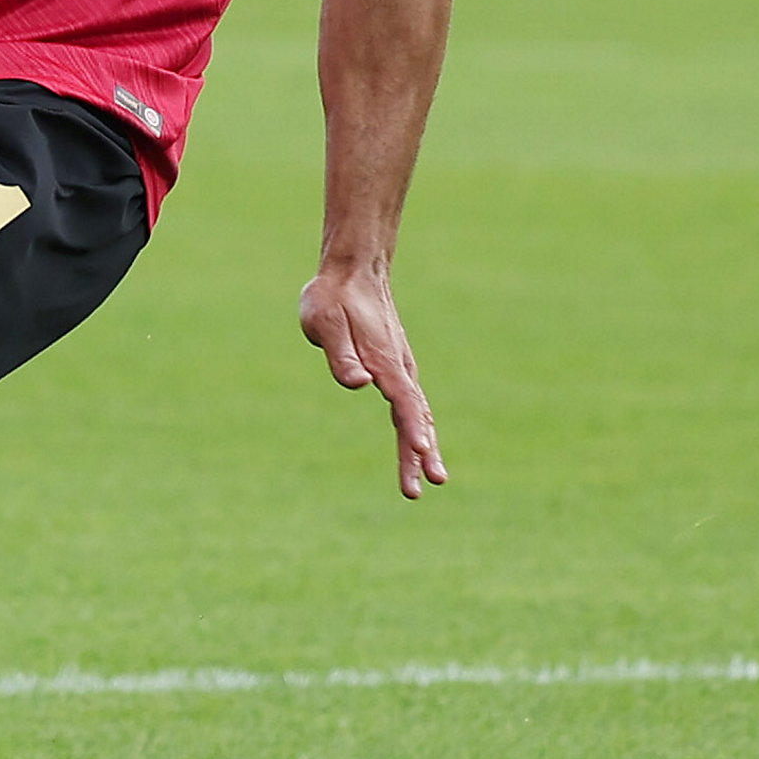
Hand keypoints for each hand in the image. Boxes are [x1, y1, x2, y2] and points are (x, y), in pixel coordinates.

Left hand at [300, 262, 445, 500]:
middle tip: (426, 486)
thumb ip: (341, 355)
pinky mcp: (395, 368)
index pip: (404, 403)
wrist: (354, 272)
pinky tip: (420, 446)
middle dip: (421, 453)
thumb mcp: (326, 324)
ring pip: (417, 413)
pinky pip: (411, 404)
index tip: (420, 453)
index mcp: (385, 362)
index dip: (412, 429)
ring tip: (432, 478)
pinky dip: (418, 427)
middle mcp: (400, 369)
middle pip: (416, 417)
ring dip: (424, 446)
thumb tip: (359, 383)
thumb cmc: (334, 299)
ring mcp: (401, 369)